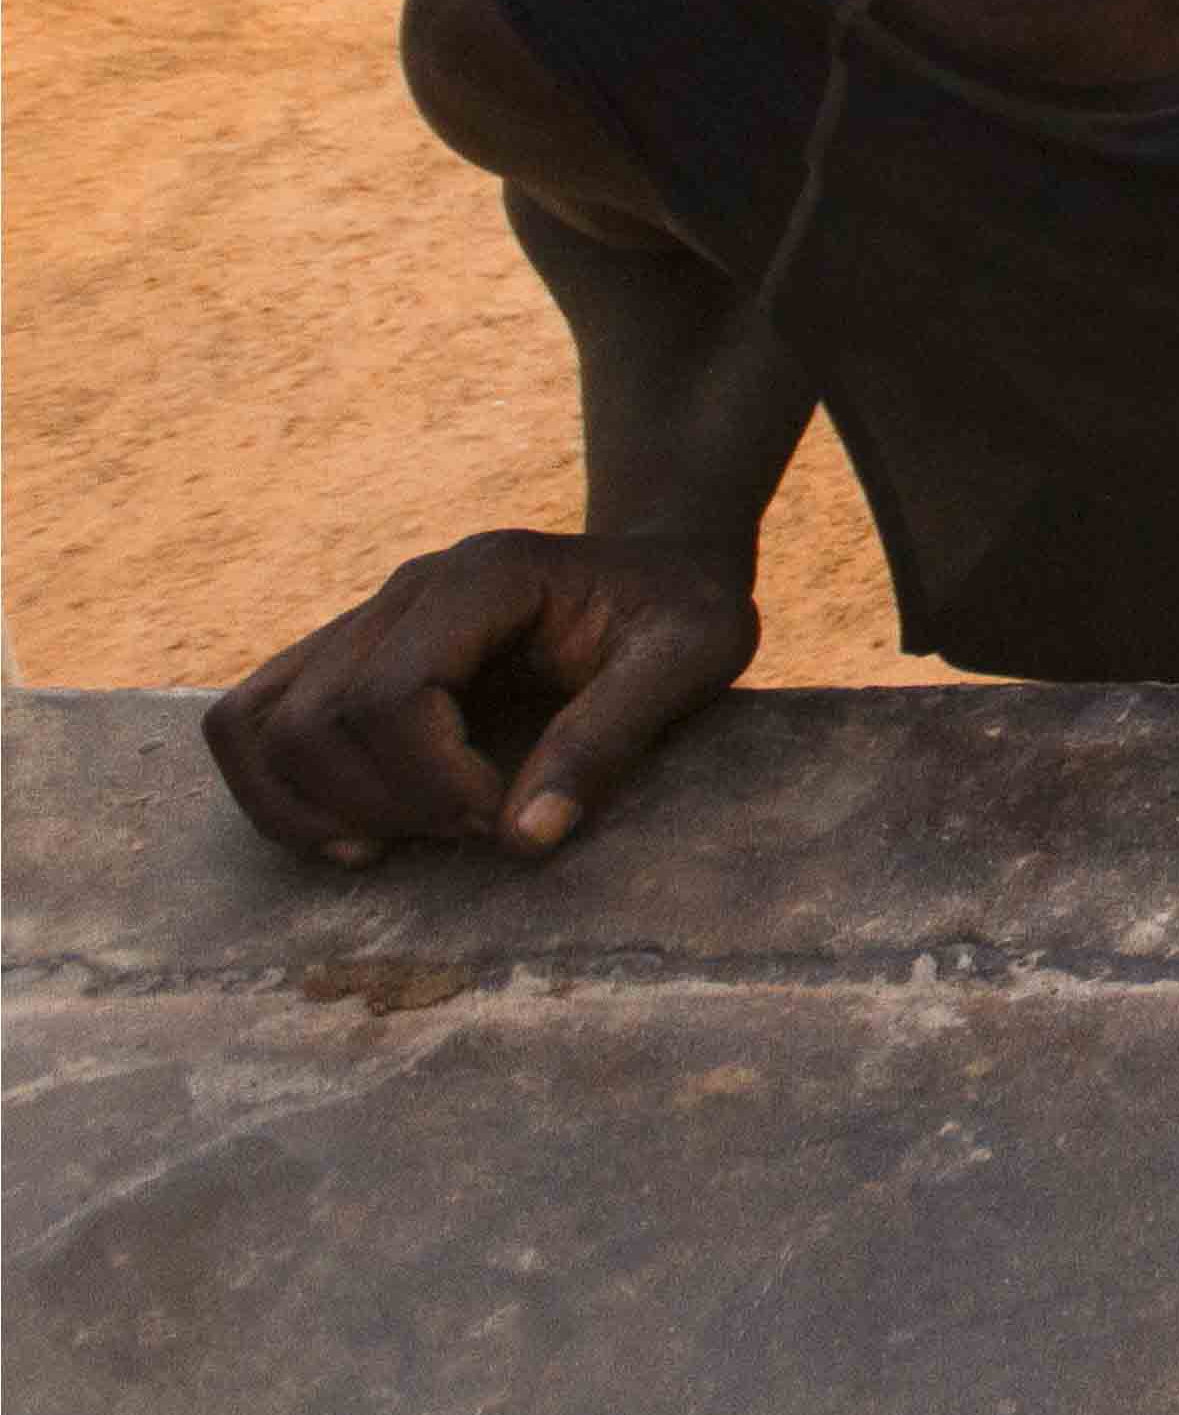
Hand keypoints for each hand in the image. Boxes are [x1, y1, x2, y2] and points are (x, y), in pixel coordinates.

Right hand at [205, 529, 757, 864]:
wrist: (661, 569)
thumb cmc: (680, 609)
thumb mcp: (690, 657)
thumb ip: (610, 739)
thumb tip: (522, 839)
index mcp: (482, 577)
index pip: (393, 694)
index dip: (431, 782)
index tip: (495, 822)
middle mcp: (404, 590)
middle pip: (314, 718)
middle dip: (380, 803)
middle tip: (466, 831)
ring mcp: (363, 621)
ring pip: (256, 722)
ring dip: (308, 806)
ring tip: (391, 846)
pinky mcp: (346, 659)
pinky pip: (251, 722)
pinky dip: (276, 791)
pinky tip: (353, 832)